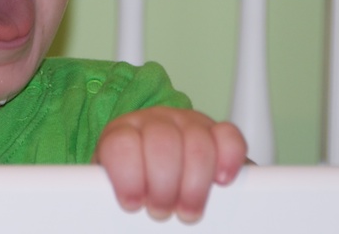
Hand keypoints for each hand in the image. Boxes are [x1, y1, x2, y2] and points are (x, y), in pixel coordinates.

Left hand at [93, 106, 245, 222]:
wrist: (153, 166)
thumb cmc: (134, 182)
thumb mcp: (118, 186)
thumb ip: (109, 195)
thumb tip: (109, 215)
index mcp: (121, 133)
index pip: (122, 143)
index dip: (128, 176)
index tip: (133, 202)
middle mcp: (154, 122)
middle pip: (162, 142)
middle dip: (163, 185)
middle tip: (161, 211)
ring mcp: (188, 123)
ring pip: (197, 142)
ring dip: (194, 184)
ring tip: (187, 209)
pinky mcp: (217, 132)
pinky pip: (228, 136)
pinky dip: (228, 159)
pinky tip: (220, 181)